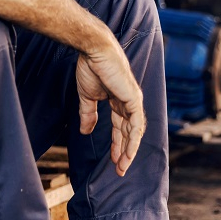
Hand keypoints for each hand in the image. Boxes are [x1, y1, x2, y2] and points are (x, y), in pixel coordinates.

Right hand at [75, 37, 145, 176]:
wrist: (94, 51)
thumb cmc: (91, 67)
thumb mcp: (87, 96)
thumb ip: (88, 114)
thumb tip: (85, 131)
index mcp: (118, 100)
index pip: (120, 127)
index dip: (117, 144)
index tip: (113, 160)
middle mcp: (128, 102)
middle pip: (128, 132)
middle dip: (124, 151)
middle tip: (119, 169)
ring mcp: (133, 100)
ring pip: (134, 131)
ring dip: (129, 150)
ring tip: (122, 166)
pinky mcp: (134, 99)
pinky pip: (136, 124)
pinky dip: (132, 139)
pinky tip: (127, 152)